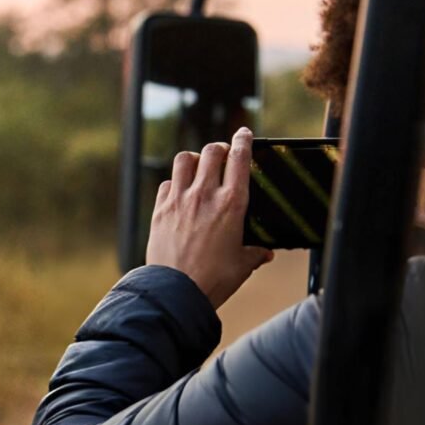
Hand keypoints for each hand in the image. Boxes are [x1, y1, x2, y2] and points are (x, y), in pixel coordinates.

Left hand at [146, 127, 273, 308]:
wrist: (176, 291)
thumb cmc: (214, 279)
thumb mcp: (242, 265)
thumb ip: (255, 253)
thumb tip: (265, 254)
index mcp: (232, 204)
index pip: (240, 158)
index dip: (243, 140)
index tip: (244, 133)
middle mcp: (205, 195)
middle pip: (211, 151)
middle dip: (219, 148)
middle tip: (222, 155)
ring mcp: (179, 200)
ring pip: (184, 159)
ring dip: (194, 158)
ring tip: (198, 167)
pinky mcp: (160, 210)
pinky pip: (166, 183)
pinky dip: (174, 183)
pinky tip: (179, 192)